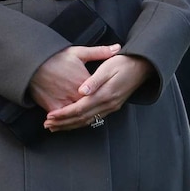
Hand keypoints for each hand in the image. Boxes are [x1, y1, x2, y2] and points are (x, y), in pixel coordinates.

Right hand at [29, 44, 121, 115]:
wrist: (33, 63)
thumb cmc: (55, 57)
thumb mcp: (78, 52)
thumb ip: (100, 52)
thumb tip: (117, 48)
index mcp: (85, 83)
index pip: (99, 95)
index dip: (103, 99)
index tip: (106, 100)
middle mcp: (76, 95)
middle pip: (89, 109)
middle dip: (94, 112)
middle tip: (97, 113)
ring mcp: (65, 103)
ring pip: (77, 117)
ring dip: (80, 121)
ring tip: (84, 121)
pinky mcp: (53, 107)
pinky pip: (63, 119)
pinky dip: (66, 123)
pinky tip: (68, 125)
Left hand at [39, 52, 153, 132]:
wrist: (142, 66)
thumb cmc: (122, 63)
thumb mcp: (107, 68)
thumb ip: (94, 81)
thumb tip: (81, 91)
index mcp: (105, 94)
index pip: (80, 108)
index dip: (64, 113)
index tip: (50, 116)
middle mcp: (108, 104)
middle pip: (82, 118)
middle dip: (63, 123)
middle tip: (47, 125)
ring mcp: (111, 107)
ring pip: (87, 121)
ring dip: (70, 125)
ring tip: (55, 127)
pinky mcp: (111, 107)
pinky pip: (93, 119)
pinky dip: (80, 123)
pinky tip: (71, 123)